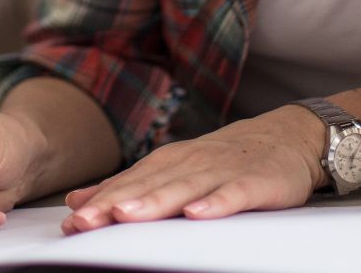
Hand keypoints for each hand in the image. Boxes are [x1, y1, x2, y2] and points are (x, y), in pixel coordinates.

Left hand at [60, 107, 326, 234]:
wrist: (288, 137)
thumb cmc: (225, 160)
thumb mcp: (173, 168)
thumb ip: (127, 186)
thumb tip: (76, 201)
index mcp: (168, 162)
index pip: (128, 184)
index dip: (100, 202)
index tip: (72, 222)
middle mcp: (190, 163)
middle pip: (149, 186)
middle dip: (116, 203)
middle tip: (87, 221)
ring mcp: (223, 171)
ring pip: (184, 188)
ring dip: (155, 201)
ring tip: (128, 215)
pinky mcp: (255, 182)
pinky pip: (233, 194)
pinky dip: (216, 203)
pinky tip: (197, 214)